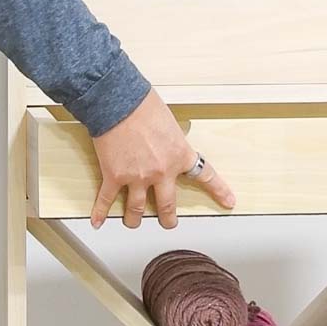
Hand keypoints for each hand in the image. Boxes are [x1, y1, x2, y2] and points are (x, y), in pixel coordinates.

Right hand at [88, 88, 236, 229]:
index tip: (228, 201)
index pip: (205, 176)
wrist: (118, 101)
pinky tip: (98, 221)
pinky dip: (100, 212)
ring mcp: (137, 177)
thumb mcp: (171, 124)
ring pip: (137, 209)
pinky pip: (107, 199)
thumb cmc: (144, 105)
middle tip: (169, 223)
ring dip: (135, 219)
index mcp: (179, 156)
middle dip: (168, 218)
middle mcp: (161, 172)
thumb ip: (172, 141)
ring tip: (133, 223)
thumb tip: (167, 145)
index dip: (219, 191)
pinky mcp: (114, 176)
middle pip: (167, 205)